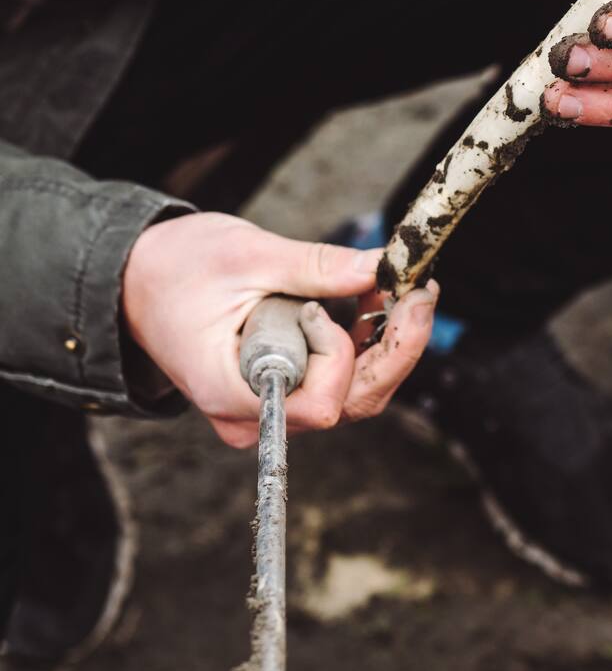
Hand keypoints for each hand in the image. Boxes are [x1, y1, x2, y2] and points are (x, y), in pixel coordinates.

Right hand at [122, 211, 436, 448]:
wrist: (133, 280)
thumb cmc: (174, 269)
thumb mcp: (247, 256)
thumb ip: (316, 267)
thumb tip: (380, 267)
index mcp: (233, 392)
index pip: (321, 402)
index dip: (347, 354)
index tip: (351, 296)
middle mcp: (255, 414)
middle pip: (350, 403)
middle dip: (395, 348)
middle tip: (420, 291)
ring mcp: (269, 406)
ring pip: (352, 394)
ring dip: (385, 343)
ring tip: (400, 289)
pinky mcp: (281, 388)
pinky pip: (337, 380)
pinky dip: (364, 343)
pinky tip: (376, 300)